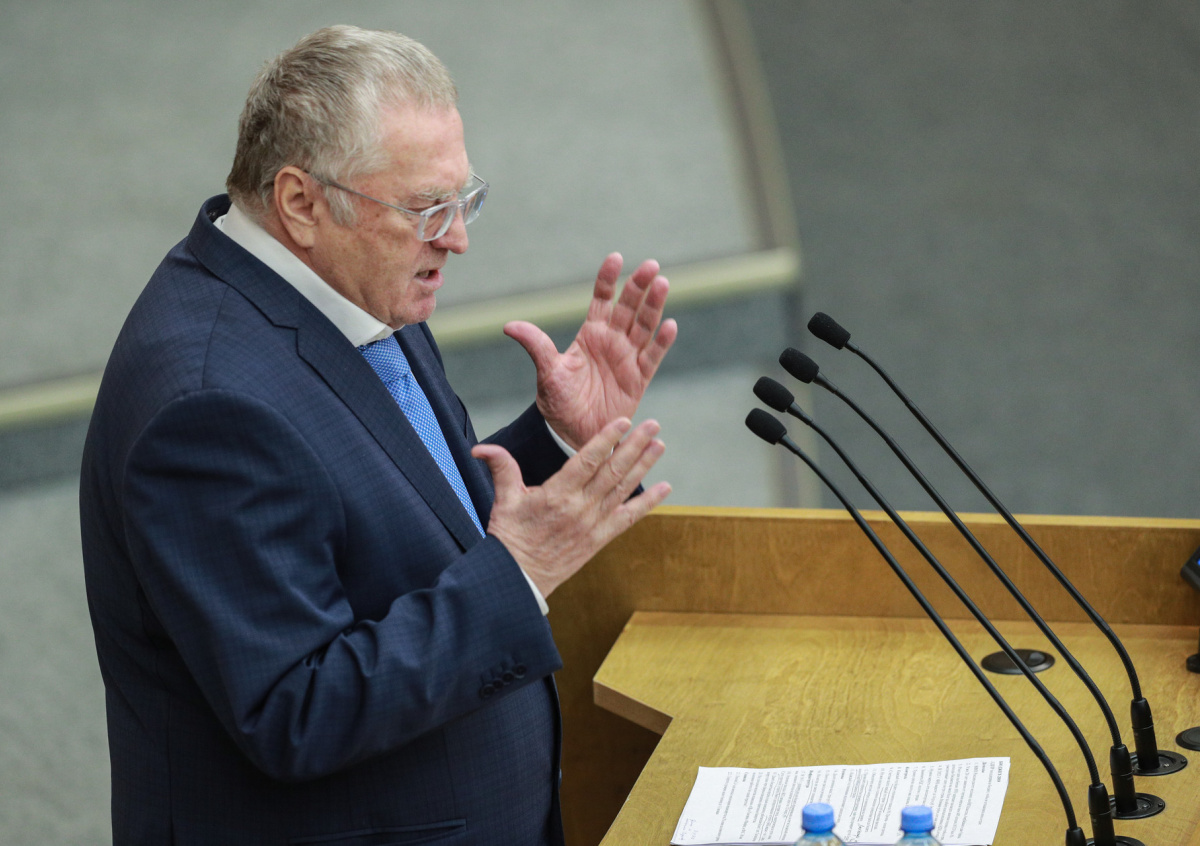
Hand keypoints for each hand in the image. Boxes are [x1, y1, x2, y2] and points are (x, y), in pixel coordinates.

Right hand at [472, 418, 670, 596]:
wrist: (520, 579)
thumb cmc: (510, 538)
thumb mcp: (504, 500)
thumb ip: (501, 468)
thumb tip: (481, 449)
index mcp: (557, 494)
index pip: (587, 460)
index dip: (606, 439)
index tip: (624, 421)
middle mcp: (580, 508)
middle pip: (613, 471)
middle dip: (634, 446)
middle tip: (653, 424)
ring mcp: (593, 524)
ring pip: (624, 489)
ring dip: (644, 466)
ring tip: (660, 445)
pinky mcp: (600, 539)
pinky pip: (629, 518)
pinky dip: (648, 503)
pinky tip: (664, 487)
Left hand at [504, 253, 677, 449]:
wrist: (573, 434)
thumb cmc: (559, 402)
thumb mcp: (547, 373)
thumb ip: (536, 346)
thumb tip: (509, 326)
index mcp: (590, 334)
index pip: (602, 299)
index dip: (608, 279)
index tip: (615, 258)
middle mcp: (612, 341)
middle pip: (629, 308)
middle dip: (639, 286)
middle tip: (651, 266)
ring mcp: (628, 358)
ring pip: (644, 326)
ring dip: (654, 306)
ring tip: (662, 284)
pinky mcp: (639, 378)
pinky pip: (653, 357)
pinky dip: (662, 342)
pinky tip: (669, 325)